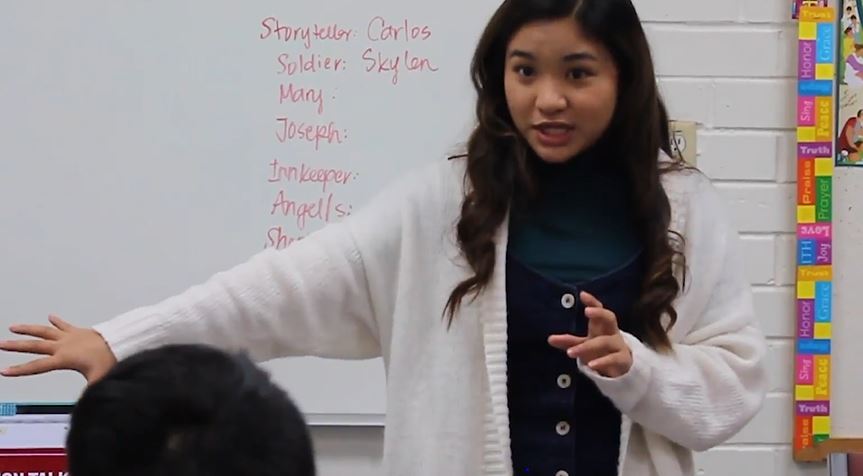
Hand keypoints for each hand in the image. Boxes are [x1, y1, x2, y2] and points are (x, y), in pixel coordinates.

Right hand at [0, 315, 116, 382]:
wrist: (121, 342)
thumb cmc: (110, 360)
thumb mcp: (98, 379)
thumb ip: (90, 392)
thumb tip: (88, 405)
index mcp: (64, 359)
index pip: (37, 366)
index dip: (20, 370)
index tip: (4, 371)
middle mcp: (63, 345)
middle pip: (35, 345)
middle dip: (16, 346)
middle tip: (0, 344)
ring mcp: (70, 336)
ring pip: (44, 330)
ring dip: (29, 329)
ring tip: (14, 327)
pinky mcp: (78, 331)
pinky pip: (64, 325)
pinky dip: (56, 321)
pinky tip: (50, 316)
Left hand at [548, 291, 632, 377]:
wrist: (620, 368)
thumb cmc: (600, 350)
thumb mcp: (584, 344)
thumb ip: (568, 342)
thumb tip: (550, 339)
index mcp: (602, 326)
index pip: (600, 309)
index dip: (593, 302)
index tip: (582, 295)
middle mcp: (612, 333)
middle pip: (610, 318)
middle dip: (599, 313)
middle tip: (586, 311)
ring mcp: (619, 346)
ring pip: (605, 342)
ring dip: (588, 346)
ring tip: (571, 352)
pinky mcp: (622, 360)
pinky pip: (614, 359)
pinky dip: (602, 362)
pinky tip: (591, 365)